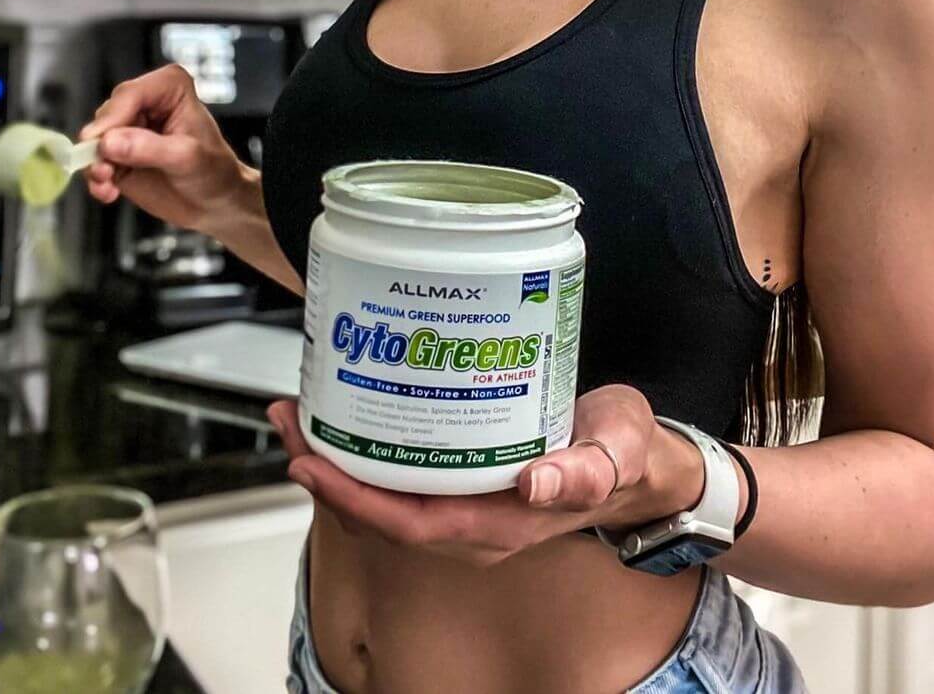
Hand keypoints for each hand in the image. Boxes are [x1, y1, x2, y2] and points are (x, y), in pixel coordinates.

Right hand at [78, 63, 245, 233]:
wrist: (216, 202)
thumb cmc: (215, 172)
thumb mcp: (188, 158)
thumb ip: (149, 148)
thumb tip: (109, 142)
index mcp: (170, 87)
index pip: (131, 94)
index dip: (114, 118)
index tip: (104, 144)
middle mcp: (145, 102)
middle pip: (107, 116)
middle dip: (101, 145)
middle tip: (106, 171)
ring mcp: (129, 128)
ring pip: (94, 139)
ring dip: (95, 164)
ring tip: (107, 184)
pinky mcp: (118, 153)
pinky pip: (93, 161)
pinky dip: (96, 179)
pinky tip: (108, 192)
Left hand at [265, 384, 700, 567]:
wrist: (641, 463)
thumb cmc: (626, 457)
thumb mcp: (615, 454)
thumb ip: (584, 471)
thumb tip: (538, 484)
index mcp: (500, 522)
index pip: (409, 522)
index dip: (353, 497)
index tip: (312, 462)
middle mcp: (473, 519)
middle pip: (382, 510)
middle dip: (329, 470)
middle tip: (292, 420)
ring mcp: (468, 500)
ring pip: (386, 493)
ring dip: (341, 457)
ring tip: (305, 412)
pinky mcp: (469, 474)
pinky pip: (406, 472)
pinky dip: (371, 447)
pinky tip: (355, 411)